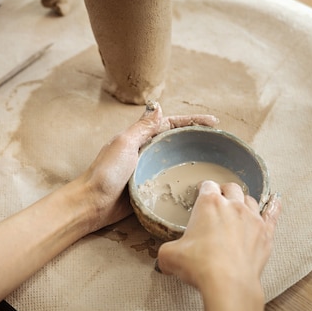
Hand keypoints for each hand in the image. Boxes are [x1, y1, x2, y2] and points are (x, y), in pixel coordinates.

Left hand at [80, 102, 218, 230]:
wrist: (91, 204)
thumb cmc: (105, 173)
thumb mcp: (125, 144)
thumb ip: (142, 128)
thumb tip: (157, 106)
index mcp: (139, 138)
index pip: (171, 124)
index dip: (192, 122)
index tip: (213, 122)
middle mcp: (145, 153)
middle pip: (175, 142)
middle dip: (196, 140)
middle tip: (219, 144)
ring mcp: (147, 171)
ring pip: (174, 162)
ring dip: (192, 161)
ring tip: (215, 164)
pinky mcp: (147, 189)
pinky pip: (169, 182)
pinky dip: (182, 181)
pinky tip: (196, 185)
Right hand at [157, 181, 280, 294]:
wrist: (228, 284)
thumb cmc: (200, 266)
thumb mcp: (170, 256)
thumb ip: (166, 252)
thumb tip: (164, 259)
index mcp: (208, 204)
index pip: (207, 186)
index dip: (203, 190)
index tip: (201, 195)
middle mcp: (233, 206)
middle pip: (231, 188)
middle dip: (224, 192)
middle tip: (219, 201)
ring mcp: (252, 218)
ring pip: (250, 200)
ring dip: (243, 202)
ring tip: (238, 208)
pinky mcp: (265, 234)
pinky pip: (272, 214)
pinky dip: (273, 207)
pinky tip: (275, 201)